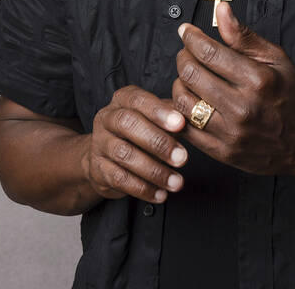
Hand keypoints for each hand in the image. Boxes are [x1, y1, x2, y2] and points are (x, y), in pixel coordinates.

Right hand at [84, 85, 188, 202]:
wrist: (105, 155)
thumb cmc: (139, 131)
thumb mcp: (155, 118)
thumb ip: (173, 115)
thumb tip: (196, 119)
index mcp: (122, 100)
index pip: (138, 100)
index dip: (159, 111)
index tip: (180, 124)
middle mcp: (106, 118)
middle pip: (127, 124)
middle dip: (157, 142)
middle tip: (182, 158)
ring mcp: (99, 143)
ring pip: (124, 154)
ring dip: (154, 171)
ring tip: (177, 182)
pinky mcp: (97, 169)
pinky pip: (119, 179)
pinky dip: (143, 188)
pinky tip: (161, 194)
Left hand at [172, 2, 294, 177]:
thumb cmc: (292, 96)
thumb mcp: (276, 59)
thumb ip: (244, 36)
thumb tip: (221, 10)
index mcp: (258, 80)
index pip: (208, 52)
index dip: (191, 37)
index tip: (186, 31)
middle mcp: (243, 107)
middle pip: (190, 74)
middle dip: (183, 57)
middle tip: (187, 53)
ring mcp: (232, 133)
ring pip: (183, 102)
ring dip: (179, 84)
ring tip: (189, 77)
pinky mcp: (223, 153)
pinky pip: (186, 129)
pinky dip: (180, 112)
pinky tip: (189, 100)